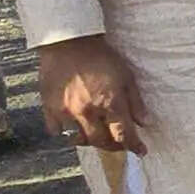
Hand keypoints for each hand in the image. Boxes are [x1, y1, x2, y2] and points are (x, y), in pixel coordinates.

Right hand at [37, 36, 148, 152]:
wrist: (68, 42)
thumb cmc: (101, 57)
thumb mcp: (126, 76)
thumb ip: (135, 102)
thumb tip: (144, 123)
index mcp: (109, 103)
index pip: (124, 135)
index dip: (134, 146)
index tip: (140, 151)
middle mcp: (88, 112)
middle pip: (101, 142)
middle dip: (113, 146)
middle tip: (119, 143)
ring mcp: (66, 112)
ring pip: (78, 139)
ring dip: (89, 140)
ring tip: (96, 134)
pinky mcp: (49, 108)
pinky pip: (56, 130)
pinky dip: (64, 131)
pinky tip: (71, 126)